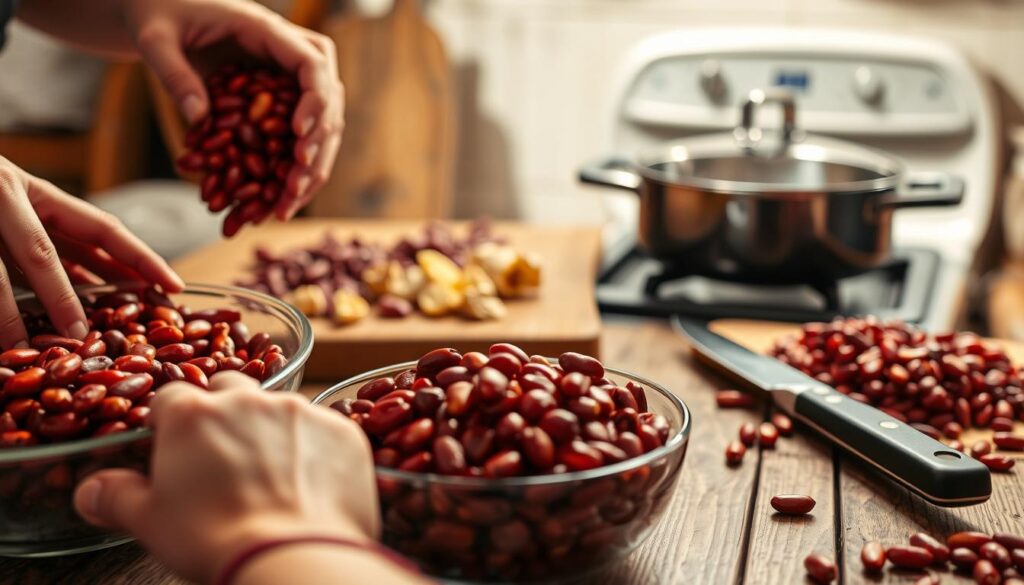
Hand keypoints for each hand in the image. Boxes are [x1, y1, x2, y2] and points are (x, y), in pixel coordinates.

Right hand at [0, 157, 182, 348]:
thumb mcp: (19, 210)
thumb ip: (52, 242)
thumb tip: (96, 283)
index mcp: (34, 191)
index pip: (101, 227)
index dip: (140, 257)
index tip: (173, 286)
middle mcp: (4, 194)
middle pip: (41, 252)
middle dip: (65, 297)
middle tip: (84, 337)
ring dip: (6, 313)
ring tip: (20, 349)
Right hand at [73, 372, 378, 583]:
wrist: (293, 556)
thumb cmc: (213, 539)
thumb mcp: (150, 522)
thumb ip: (117, 497)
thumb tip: (91, 491)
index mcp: (192, 414)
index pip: (172, 398)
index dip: (171, 422)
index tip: (175, 445)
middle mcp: (248, 399)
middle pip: (229, 388)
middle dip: (223, 412)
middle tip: (225, 455)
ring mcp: (300, 410)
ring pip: (280, 407)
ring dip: (273, 429)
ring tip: (273, 474)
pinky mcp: (342, 430)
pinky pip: (324, 429)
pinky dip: (315, 448)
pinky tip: (311, 483)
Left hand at [125, 0, 343, 219]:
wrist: (159, 15)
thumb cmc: (156, 17)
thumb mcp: (154, 40)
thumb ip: (173, 74)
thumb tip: (198, 116)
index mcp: (267, 31)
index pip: (313, 63)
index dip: (315, 101)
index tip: (299, 135)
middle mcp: (288, 54)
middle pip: (328, 102)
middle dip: (317, 148)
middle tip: (294, 184)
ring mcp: (288, 80)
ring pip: (322, 126)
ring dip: (310, 169)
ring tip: (286, 206)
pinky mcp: (279, 102)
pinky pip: (299, 138)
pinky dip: (292, 171)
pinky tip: (277, 203)